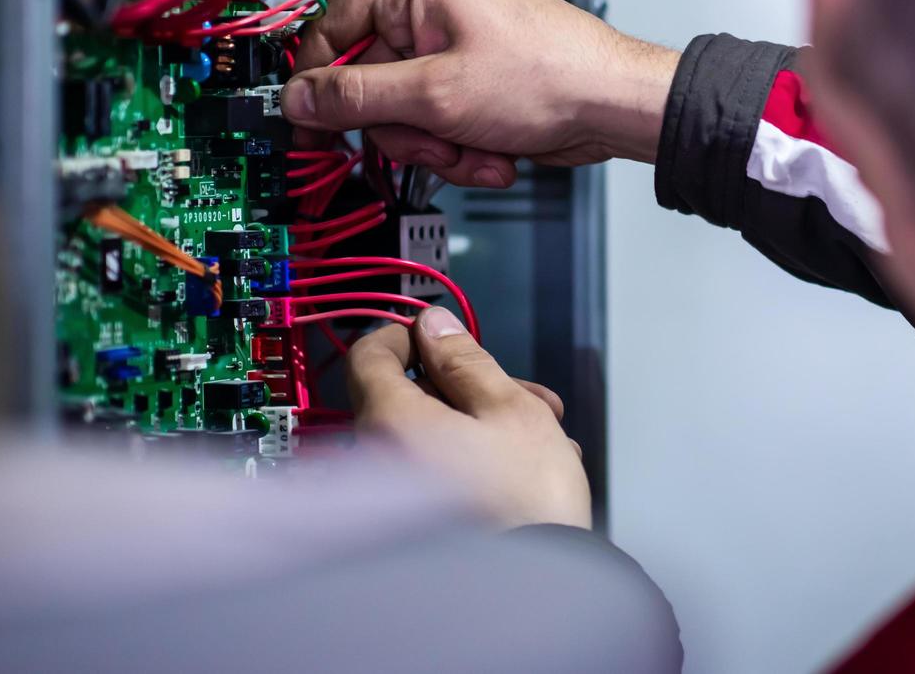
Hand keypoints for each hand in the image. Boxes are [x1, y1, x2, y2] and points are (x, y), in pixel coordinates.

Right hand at [284, 0, 679, 187]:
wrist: (614, 105)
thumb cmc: (550, 76)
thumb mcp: (436, 94)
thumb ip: (357, 98)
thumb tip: (298, 99)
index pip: (333, 31)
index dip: (319, 86)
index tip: (311, 129)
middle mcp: (432, 4)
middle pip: (370, 83)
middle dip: (404, 128)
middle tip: (434, 141)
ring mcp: (454, 45)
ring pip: (404, 112)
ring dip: (437, 145)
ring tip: (475, 149)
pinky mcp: (473, 80)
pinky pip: (437, 122)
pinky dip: (460, 147)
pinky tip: (492, 154)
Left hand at [347, 306, 591, 529]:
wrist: (537, 588)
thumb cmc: (524, 500)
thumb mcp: (509, 408)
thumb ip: (466, 360)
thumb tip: (435, 327)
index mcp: (392, 422)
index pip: (369, 355)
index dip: (406, 334)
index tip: (441, 335)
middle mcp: (381, 458)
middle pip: (411, 396)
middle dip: (470, 385)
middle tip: (521, 391)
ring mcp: (395, 494)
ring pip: (434, 432)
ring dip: (485, 420)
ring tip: (546, 433)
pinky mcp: (416, 521)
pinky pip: (440, 468)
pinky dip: (478, 456)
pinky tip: (529, 466)